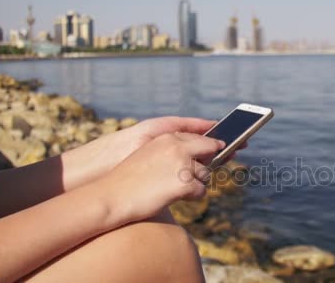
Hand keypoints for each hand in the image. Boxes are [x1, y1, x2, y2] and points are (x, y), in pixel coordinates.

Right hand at [98, 132, 224, 222]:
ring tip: (173, 189)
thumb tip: (198, 159)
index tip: (221, 146)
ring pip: (205, 174)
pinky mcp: (185, 184)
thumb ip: (172, 152)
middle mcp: (178, 147)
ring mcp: (183, 165)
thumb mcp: (149, 155)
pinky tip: (176, 197)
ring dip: (195, 183)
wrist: (113, 196)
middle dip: (210, 160)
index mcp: (168, 137)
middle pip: (209, 151)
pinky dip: (192, 196)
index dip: (211, 144)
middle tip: (209, 167)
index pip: (199, 138)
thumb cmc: (129, 179)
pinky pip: (201, 191)